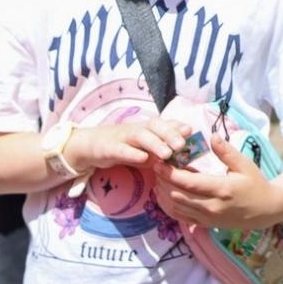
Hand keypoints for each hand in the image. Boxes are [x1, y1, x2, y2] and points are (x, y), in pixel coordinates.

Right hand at [66, 117, 192, 171]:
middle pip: (155, 126)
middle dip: (169, 134)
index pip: (164, 124)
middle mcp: (136, 129)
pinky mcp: (109, 148)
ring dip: (155, 143)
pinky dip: (132, 153)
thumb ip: (162, 150)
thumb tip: (185, 155)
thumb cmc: (123, 147)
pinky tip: (143, 158)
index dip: (177, 126)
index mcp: (146, 129)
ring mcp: (122, 137)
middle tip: (182, 145)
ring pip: (141, 136)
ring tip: (167, 154)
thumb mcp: (144, 148)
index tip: (191, 132)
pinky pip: (121, 149)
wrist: (90, 146)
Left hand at [154, 133, 282, 229]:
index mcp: (222, 189)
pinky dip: (169, 206)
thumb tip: (212, 135)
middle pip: (178, 195)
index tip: (159, 162)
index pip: (189, 183)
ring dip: (164, 194)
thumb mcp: (245, 165)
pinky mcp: (205, 224)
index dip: (170, 173)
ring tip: (159, 179)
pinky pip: (180, 217)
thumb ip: (226, 152)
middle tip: (156, 167)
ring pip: (176, 208)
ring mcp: (207, 218)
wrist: (266, 211)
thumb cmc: (256, 184)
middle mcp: (212, 206)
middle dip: (163, 181)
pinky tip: (164, 194)